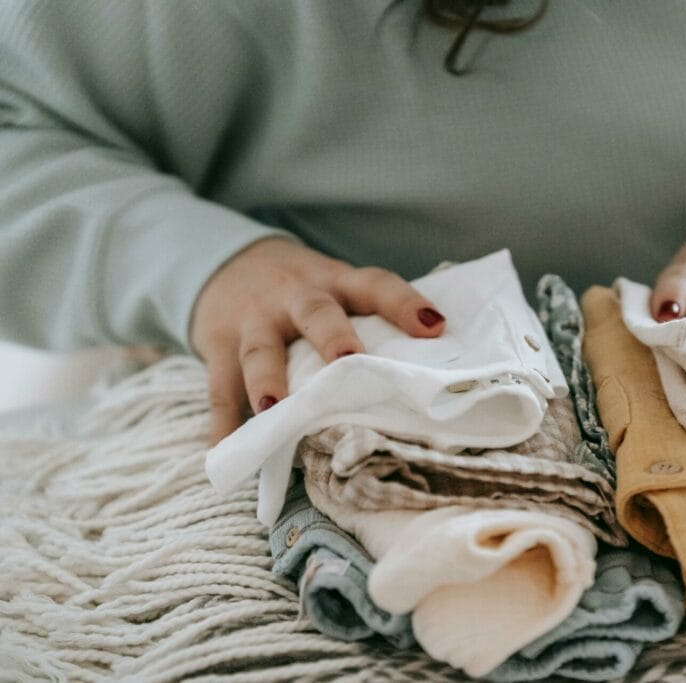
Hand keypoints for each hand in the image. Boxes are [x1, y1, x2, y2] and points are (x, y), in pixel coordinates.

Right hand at [191, 237, 445, 443]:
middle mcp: (295, 296)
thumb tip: (432, 372)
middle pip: (316, 313)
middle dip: (333, 336)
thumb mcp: (335, 287)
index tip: (434, 327)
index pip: (375, 284)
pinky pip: (219, 388)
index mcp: (336, 282)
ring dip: (266, 379)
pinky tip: (226, 451)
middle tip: (350, 360)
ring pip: (260, 349)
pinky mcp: (217, 346)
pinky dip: (223, 422)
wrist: (225, 261)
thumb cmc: (303, 291)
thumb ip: (370, 319)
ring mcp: (254, 321)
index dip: (404, 302)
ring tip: (274, 409)